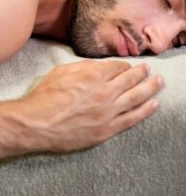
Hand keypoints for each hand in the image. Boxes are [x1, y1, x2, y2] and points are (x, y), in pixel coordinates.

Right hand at [21, 60, 163, 151]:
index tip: (126, 66)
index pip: (116, 67)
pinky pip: (132, 118)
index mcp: (92, 75)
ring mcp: (108, 112)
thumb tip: (96, 67)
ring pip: (136, 97)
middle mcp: (104, 92)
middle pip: (130, 79)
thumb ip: (82, 67)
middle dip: (141, 73)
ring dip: (150, 88)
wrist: (37, 123)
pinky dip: (145, 110)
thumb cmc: (44, 97)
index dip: (123, 66)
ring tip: (158, 82)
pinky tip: (154, 104)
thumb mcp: (60, 72)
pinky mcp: (107, 129)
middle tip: (148, 70)